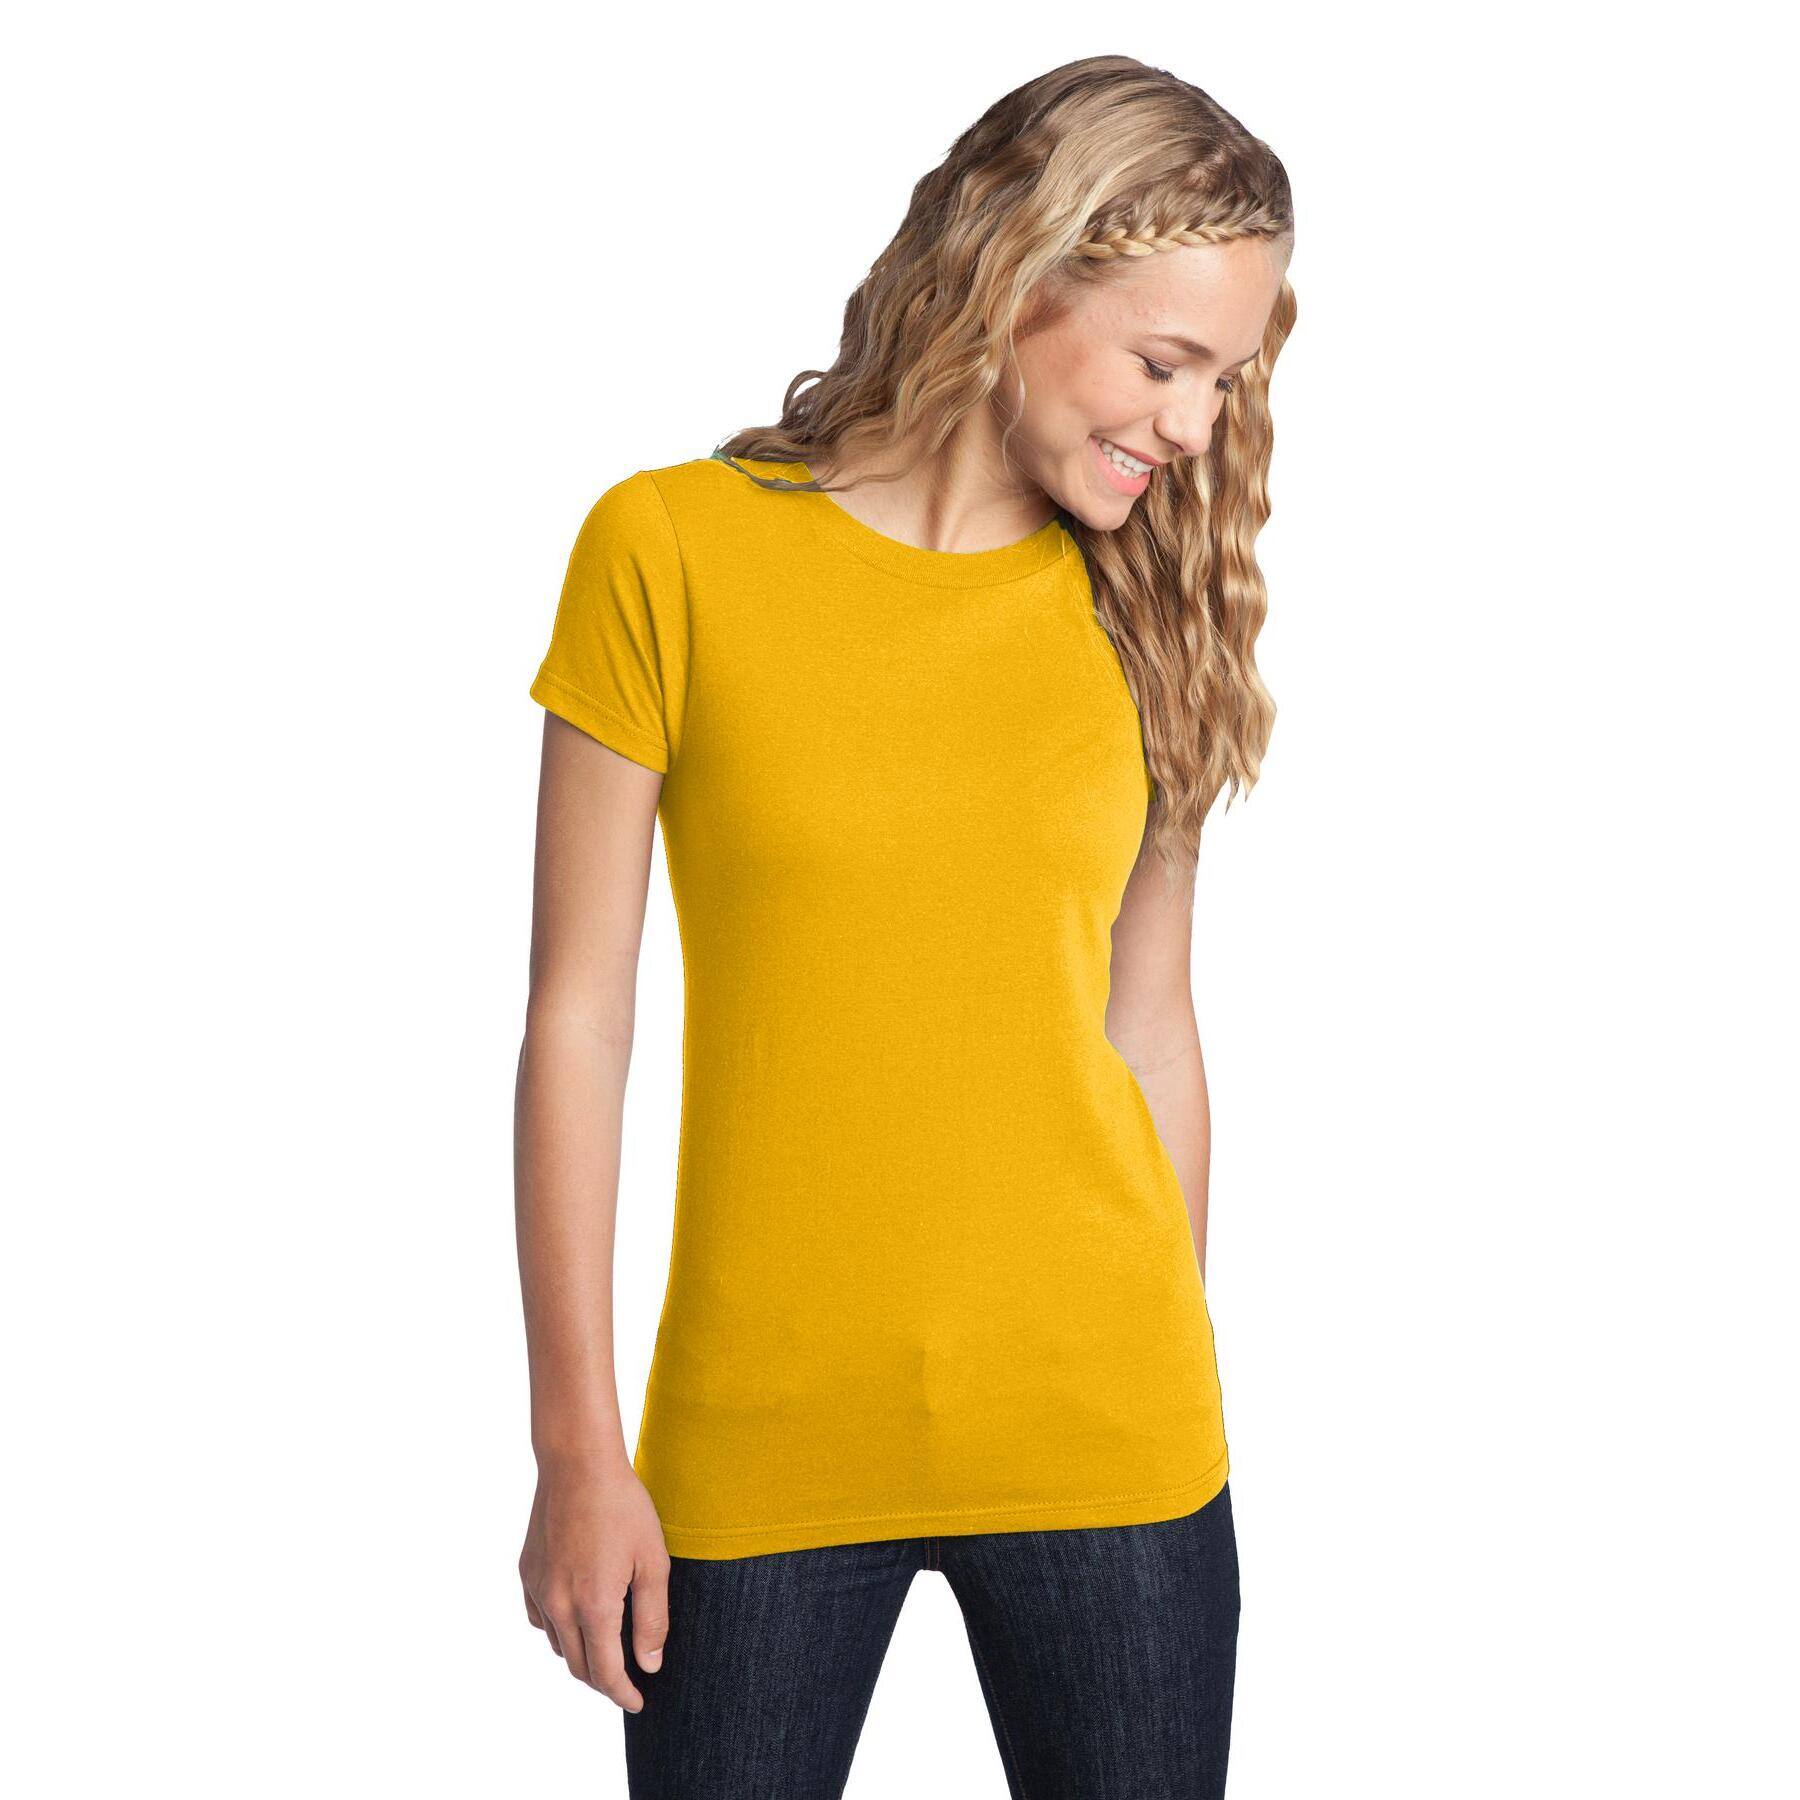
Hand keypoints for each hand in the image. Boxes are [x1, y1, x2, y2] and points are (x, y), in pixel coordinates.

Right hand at [519, 1456, 670, 1710]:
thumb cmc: (623, 1508)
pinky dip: (559, 1629)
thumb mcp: (653, 1561)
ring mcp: (538, 1590)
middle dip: (604, 1680)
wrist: (577, 1464)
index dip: (623, 1694)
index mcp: (594, 1606)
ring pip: (558, 1644)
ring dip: (582, 1654)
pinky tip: (577, 1616)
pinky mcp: (527, 1573)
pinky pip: (541, 1619)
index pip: (605, 1674)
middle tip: (627, 1680)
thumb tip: (649, 1665)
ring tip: (607, 1646)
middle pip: (579, 1666)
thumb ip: (652, 1619)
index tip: (638, 1702)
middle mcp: (559, 1606)